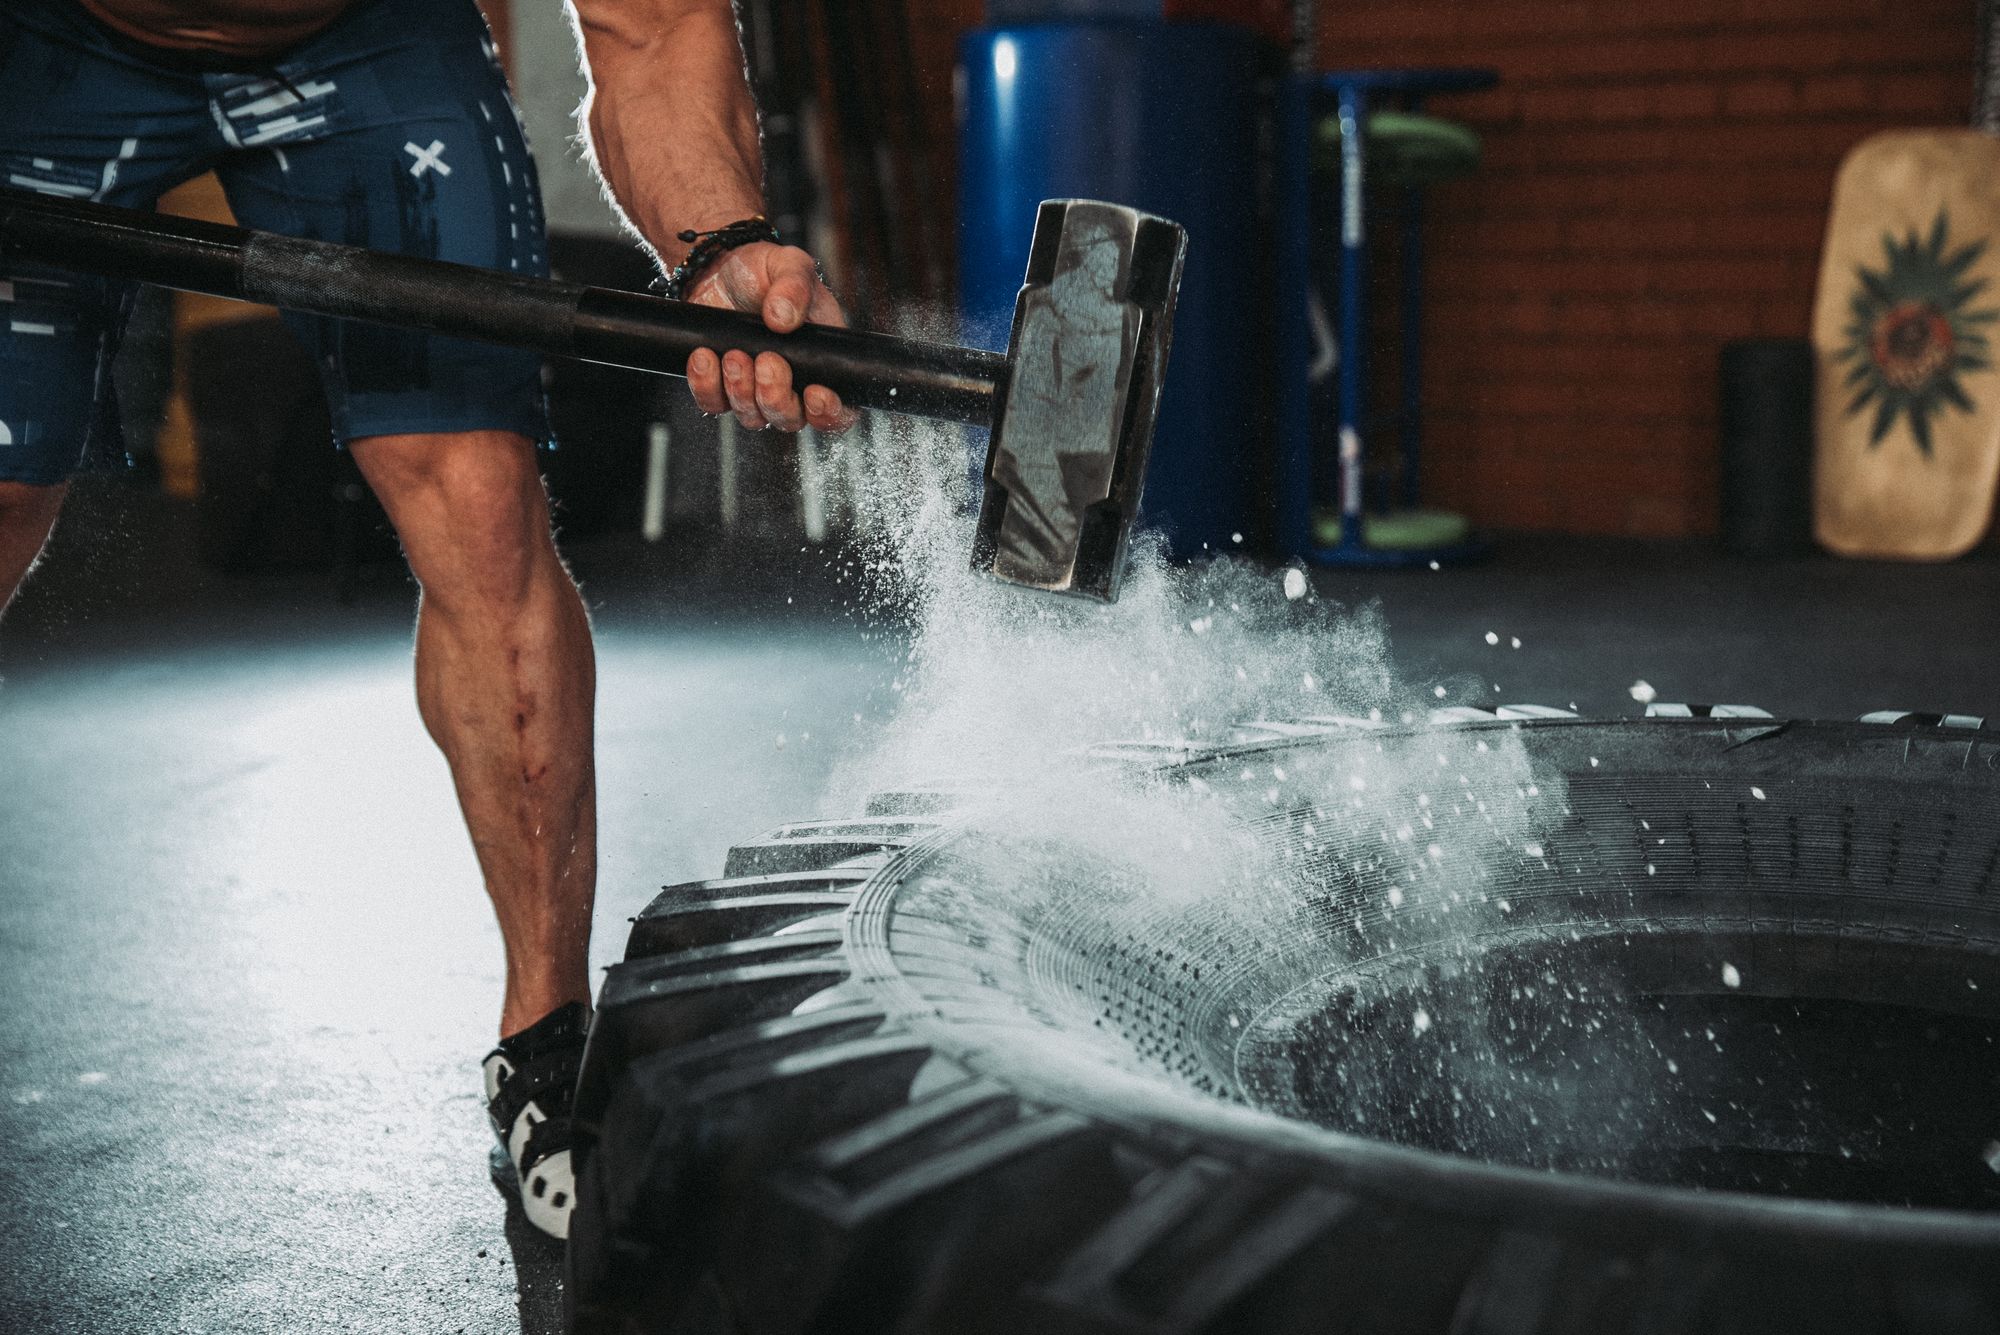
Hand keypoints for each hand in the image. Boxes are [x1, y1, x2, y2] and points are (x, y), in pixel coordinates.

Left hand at [683, 241, 856, 433]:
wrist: (718, 268)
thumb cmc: (764, 270)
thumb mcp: (789, 265)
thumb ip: (794, 287)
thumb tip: (782, 319)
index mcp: (821, 361)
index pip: (839, 410)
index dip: (830, 414)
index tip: (814, 393)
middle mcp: (791, 384)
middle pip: (790, 419)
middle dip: (777, 397)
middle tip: (766, 360)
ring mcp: (754, 389)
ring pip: (752, 417)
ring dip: (741, 390)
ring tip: (734, 353)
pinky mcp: (720, 387)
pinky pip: (713, 404)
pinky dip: (707, 385)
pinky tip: (705, 356)